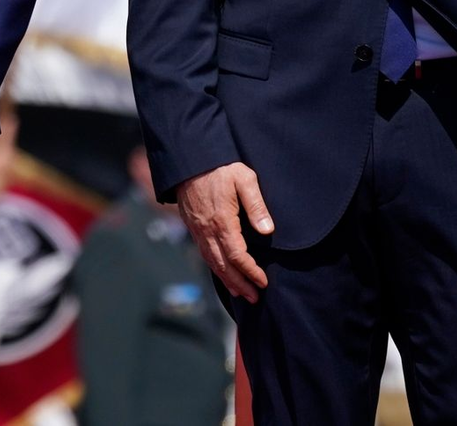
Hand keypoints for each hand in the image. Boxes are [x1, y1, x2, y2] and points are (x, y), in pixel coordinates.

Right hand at [176, 162, 273, 302]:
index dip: (251, 272)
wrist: (189, 158)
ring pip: (211, 262)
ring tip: (240, 293)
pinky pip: (203, 252)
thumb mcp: (244, 179)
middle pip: (223, 265)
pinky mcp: (192, 225)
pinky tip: (221, 272)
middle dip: (240, 284)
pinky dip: (214, 267)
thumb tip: (267, 230)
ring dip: (226, 280)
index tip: (263, 282)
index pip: (238, 256)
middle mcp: (207, 230)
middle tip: (254, 298)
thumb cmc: (220, 167)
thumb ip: (256, 205)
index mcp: (222, 221)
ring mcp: (197, 229)